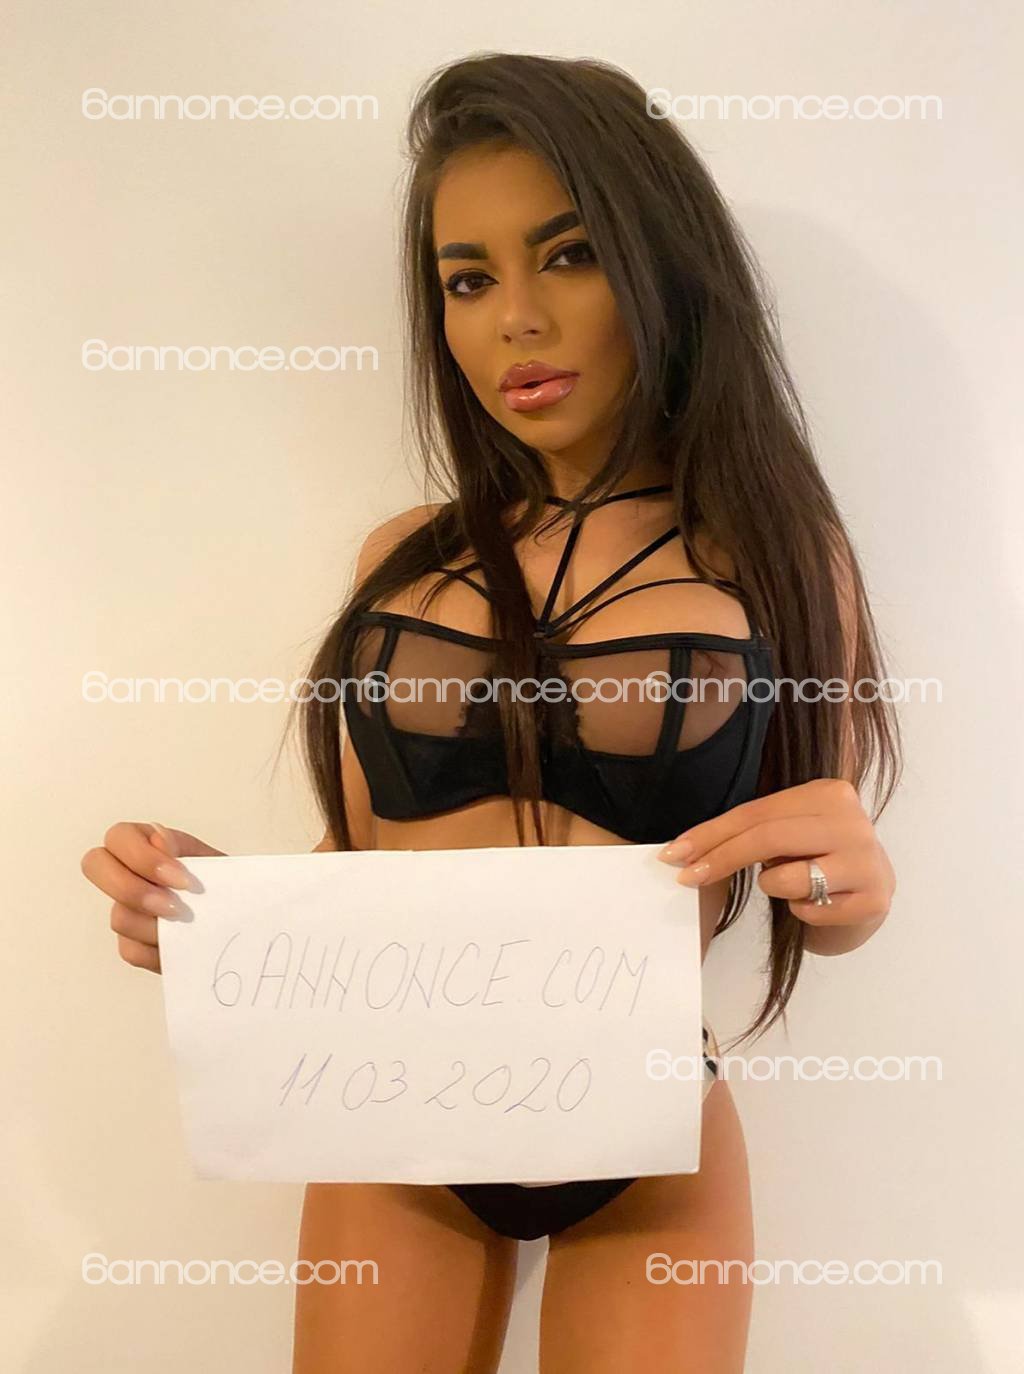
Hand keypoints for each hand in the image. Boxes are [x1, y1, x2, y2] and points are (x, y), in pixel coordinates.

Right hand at [81, 822, 224, 972]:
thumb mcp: (214, 860)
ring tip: (187, 926)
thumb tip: (160, 838)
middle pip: (95, 866)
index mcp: (148, 842)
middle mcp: (129, 871)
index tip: (183, 880)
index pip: (119, 837)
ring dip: (155, 925)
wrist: (240, 918)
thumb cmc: (225, 885)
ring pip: (118, 916)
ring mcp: (126, 907)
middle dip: (134, 890)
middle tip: (173, 907)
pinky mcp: (132, 942)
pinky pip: (131, 950)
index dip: (144, 858)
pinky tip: (183, 945)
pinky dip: (159, 951)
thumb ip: (185, 848)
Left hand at [657, 778, 894, 927]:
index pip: (757, 812)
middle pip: (767, 838)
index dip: (711, 833)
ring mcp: (867, 860)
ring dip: (772, 887)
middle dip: (720, 858)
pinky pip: (809, 909)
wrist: (868, 896)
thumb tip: (684, 850)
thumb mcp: (789, 834)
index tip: (674, 853)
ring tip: (791, 884)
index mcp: (830, 793)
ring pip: (786, 877)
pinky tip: (818, 902)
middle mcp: (853, 820)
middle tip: (688, 877)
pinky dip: (801, 911)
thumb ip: (751, 831)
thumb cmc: (817, 860)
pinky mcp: (874, 898)